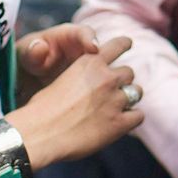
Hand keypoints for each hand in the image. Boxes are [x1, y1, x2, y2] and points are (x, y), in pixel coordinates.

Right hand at [6, 37, 143, 169]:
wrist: (40, 133)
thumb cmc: (42, 110)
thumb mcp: (62, 80)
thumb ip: (81, 78)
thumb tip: (89, 88)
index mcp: (91, 63)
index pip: (118, 44)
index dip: (124, 44)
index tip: (128, 44)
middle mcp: (107, 77)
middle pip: (129, 71)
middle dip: (122, 81)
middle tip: (112, 92)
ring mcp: (115, 100)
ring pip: (137, 92)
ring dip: (129, 97)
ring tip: (117, 108)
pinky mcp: (120, 123)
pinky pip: (138, 116)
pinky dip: (131, 119)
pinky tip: (120, 124)